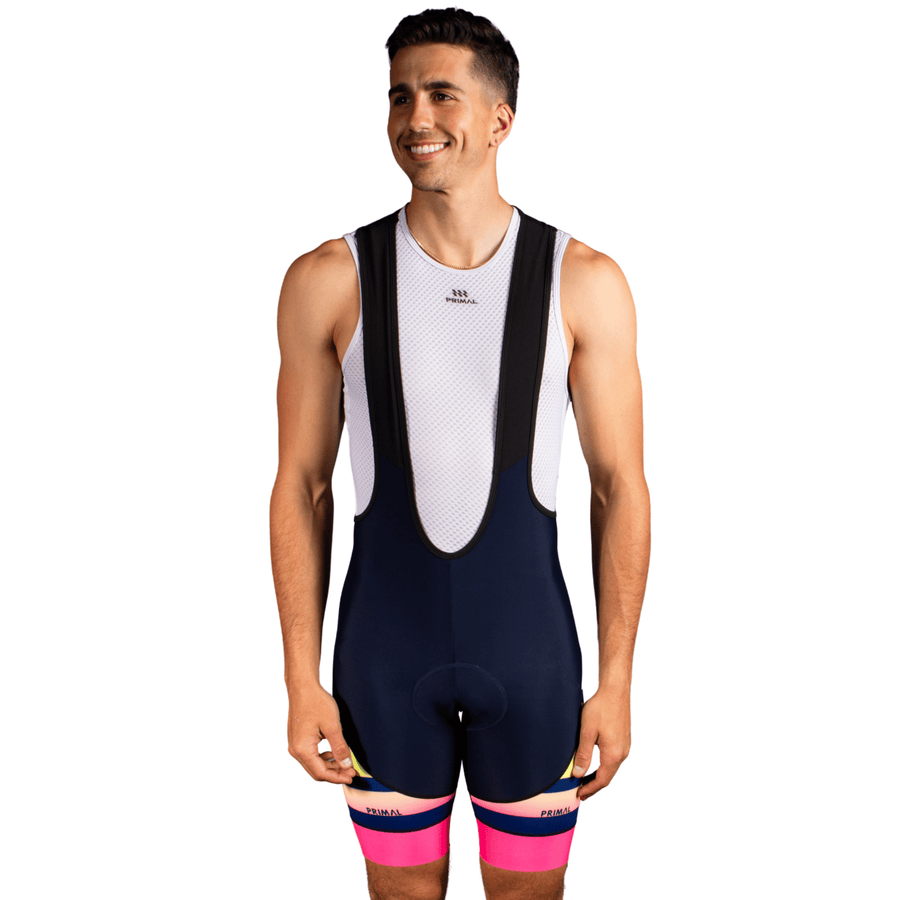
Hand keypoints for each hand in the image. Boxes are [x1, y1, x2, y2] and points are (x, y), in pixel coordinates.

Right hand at [287, 684, 357, 785]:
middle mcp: (295, 750)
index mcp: (302, 749)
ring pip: (313, 764)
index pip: (321, 773)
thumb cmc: (315, 702)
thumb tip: (346, 765)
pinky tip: (333, 752)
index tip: (351, 776)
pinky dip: (323, 757)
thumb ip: (340, 748)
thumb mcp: (333, 726)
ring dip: (329, 766)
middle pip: (316, 771)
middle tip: (351, 772)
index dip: (338, 777)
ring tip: (345, 762)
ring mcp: (295, 745)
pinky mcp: (297, 740)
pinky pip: (310, 755)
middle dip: (335, 773)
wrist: (303, 687)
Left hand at [573, 684, 630, 800]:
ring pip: (611, 768)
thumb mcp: (587, 732)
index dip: (590, 789)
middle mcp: (622, 753)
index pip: (602, 780)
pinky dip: (604, 766)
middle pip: (608, 776)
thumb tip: (578, 774)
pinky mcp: (624, 739)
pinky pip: (614, 759)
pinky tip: (595, 764)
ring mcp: (625, 746)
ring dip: (599, 776)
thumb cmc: (601, 708)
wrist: (616, 691)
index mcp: (614, 754)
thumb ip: (583, 754)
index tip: (579, 795)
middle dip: (594, 785)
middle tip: (580, 792)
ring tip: (585, 780)